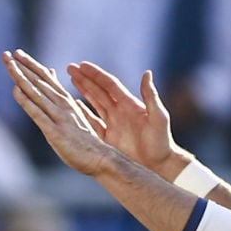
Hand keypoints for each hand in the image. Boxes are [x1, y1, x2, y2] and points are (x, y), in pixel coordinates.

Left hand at [3, 49, 111, 175]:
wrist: (100, 158)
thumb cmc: (84, 139)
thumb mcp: (73, 114)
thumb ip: (61, 96)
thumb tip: (52, 78)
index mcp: (66, 101)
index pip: (46, 78)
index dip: (31, 65)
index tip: (17, 53)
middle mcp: (62, 105)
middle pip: (39, 82)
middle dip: (21, 67)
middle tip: (6, 54)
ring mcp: (58, 117)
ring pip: (36, 93)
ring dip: (20, 77)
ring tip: (8, 64)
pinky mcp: (55, 132)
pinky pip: (37, 114)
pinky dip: (26, 101)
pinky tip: (15, 90)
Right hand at [67, 61, 192, 178]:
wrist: (159, 166)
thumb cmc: (161, 142)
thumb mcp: (158, 118)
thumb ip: (151, 96)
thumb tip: (147, 73)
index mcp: (129, 104)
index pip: (109, 85)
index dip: (96, 75)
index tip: (82, 65)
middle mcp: (119, 111)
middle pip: (98, 91)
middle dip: (84, 79)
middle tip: (70, 68)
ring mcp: (112, 124)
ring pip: (93, 103)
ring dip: (82, 91)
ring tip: (69, 80)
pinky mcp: (107, 138)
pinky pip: (91, 122)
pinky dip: (82, 113)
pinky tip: (73, 105)